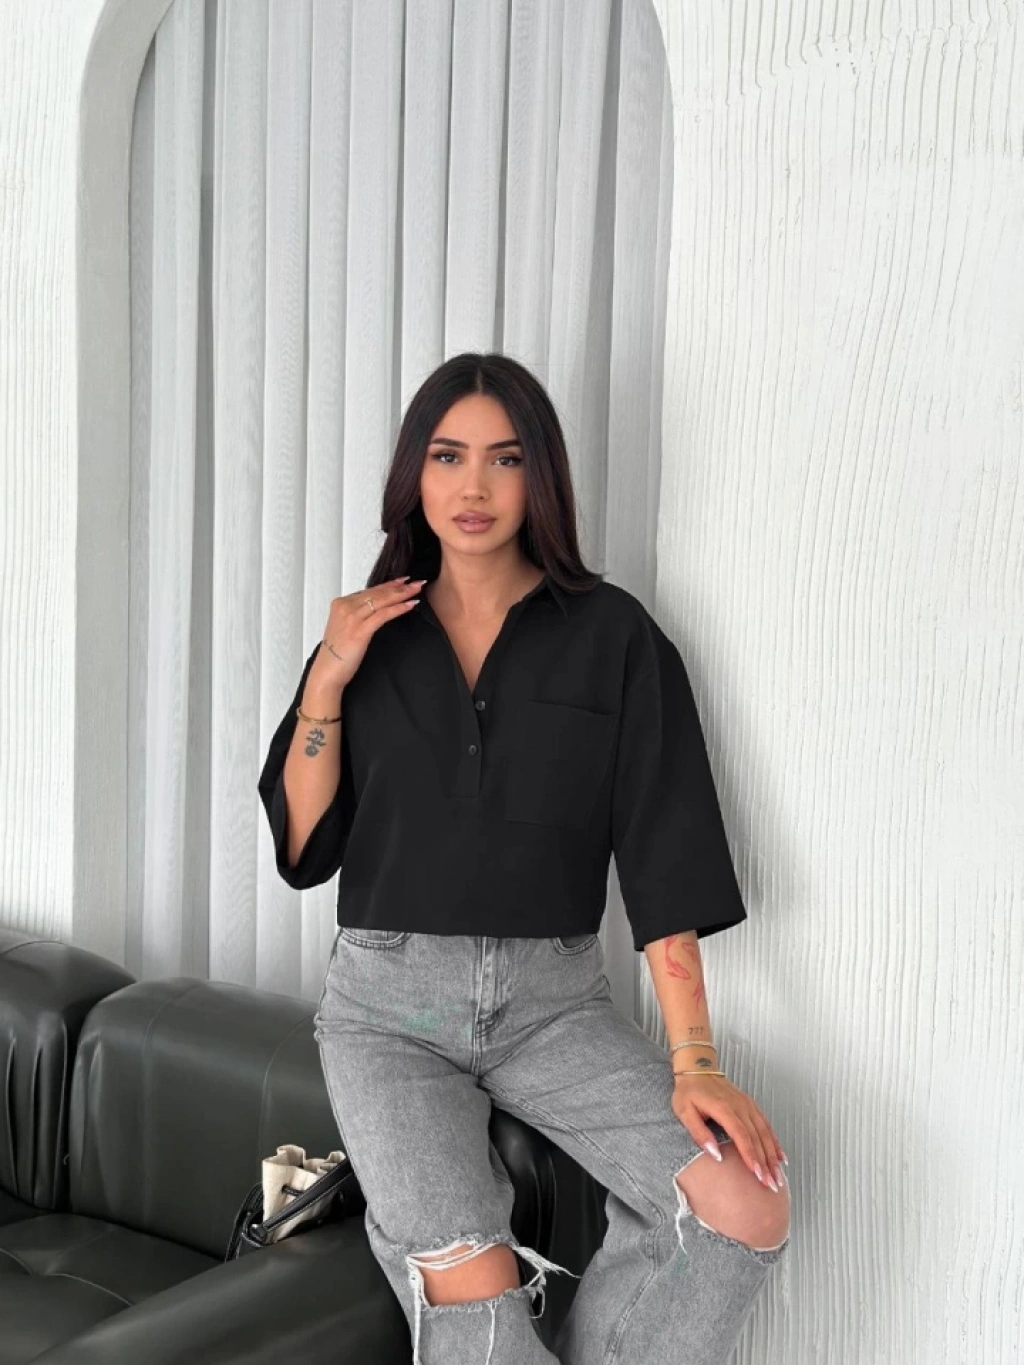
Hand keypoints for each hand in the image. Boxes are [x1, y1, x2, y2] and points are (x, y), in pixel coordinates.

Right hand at [308, 576, 426, 692]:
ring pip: (382, 600)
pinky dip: (398, 608)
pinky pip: (383, 615)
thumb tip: (374, 609)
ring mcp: (352, 617)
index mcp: (341, 604)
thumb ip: (356, 616)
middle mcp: (345, 607)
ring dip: (402, 594)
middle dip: (399, 587)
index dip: (388, 584)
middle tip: (416, 582)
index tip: (403, 581)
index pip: (370, 590)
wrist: (327, 671)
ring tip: (416, 590)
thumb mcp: (345, 628)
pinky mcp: (360, 630)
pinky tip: (410, 605)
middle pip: (377, 593)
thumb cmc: (336, 654)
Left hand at [671, 1073, 786, 1190]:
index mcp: (723, 1108)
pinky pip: (766, 1125)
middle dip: (766, 1163)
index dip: (751, 1156)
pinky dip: (775, 1142)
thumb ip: (699, 1133)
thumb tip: (715, 1155)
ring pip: (765, 1133)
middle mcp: (740, 1106)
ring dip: (773, 1156)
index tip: (758, 1175)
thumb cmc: (688, 1092)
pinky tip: (780, 1158)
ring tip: (778, 1177)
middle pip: (757, 1138)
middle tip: (772, 1185)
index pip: (741, 1135)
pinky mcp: (751, 1105)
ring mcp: (747, 1105)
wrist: (696, 1068)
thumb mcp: (684, 1112)